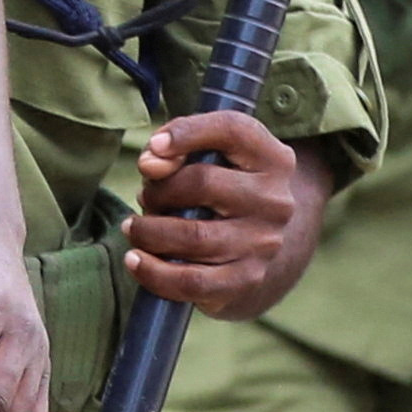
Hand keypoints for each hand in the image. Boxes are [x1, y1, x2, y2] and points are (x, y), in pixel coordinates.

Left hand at [127, 111, 324, 320]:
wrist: (256, 243)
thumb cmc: (221, 188)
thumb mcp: (206, 156)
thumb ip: (175, 148)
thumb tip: (150, 163)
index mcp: (273, 158)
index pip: (233, 130)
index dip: (187, 132)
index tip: (153, 145)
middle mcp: (275, 200)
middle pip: (203, 183)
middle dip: (160, 190)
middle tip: (146, 196)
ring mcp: (264, 244)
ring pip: (193, 237)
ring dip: (149, 232)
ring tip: (135, 228)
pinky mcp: (246, 279)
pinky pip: (192, 281)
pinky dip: (154, 273)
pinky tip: (135, 260)